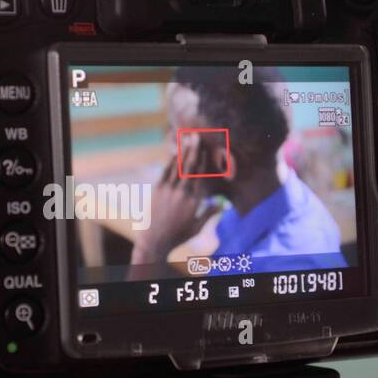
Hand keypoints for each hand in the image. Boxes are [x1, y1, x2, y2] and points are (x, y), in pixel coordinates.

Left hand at [131, 135, 212, 263]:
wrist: (154, 241)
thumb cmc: (178, 236)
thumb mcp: (197, 227)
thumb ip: (210, 214)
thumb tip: (223, 205)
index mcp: (194, 201)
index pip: (201, 177)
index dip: (205, 161)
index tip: (209, 149)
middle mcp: (182, 193)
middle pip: (190, 168)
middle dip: (195, 151)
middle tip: (198, 136)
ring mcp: (168, 191)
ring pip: (178, 167)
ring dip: (183, 152)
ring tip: (187, 138)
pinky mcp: (158, 190)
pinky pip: (166, 172)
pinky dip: (171, 161)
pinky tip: (175, 152)